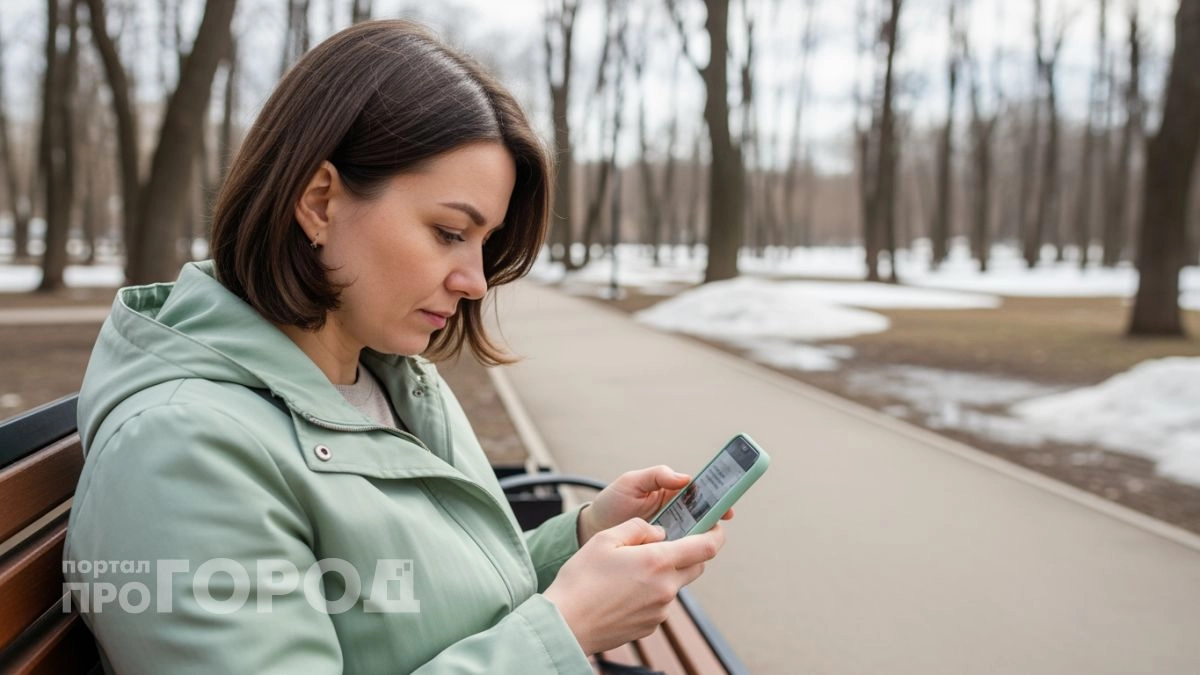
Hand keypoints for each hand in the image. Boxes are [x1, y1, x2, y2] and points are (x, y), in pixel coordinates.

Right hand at [545, 518, 725, 654]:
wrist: (566, 624)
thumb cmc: (581, 580)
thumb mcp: (605, 538)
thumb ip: (638, 528)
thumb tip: (658, 532)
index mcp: (658, 561)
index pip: (706, 547)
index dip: (716, 534)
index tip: (716, 526)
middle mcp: (666, 587)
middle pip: (696, 566)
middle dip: (690, 551)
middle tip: (668, 542)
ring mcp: (660, 610)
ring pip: (676, 584)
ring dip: (665, 572)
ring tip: (631, 569)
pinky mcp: (650, 625)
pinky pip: (660, 602)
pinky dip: (651, 592)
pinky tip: (624, 590)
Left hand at [577, 465, 732, 544]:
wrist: (591, 530)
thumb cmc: (612, 502)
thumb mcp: (631, 482)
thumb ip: (656, 476)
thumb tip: (684, 478)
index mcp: (673, 494)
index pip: (702, 494)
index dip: (718, 500)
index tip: (727, 508)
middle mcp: (677, 515)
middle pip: (704, 519)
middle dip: (711, 523)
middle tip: (713, 527)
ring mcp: (671, 535)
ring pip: (694, 539)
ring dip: (697, 540)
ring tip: (693, 541)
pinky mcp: (662, 553)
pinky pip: (679, 555)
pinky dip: (683, 556)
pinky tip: (680, 558)